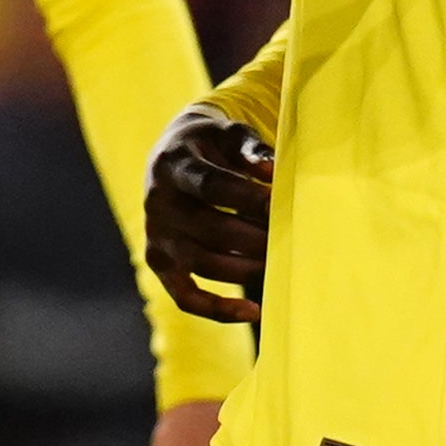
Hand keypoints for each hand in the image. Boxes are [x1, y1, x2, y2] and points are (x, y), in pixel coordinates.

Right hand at [146, 105, 272, 324]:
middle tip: (289, 239)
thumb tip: (272, 169)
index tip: (279, 204)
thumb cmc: (211, 144)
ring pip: (202, 263)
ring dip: (245, 268)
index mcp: (173, 165)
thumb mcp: (229, 133)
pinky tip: (253, 311)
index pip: (210, 186)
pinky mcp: (159, 261)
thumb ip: (251, 148)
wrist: (173, 153)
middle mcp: (156, 202)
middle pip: (208, 229)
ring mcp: (156, 235)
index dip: (246, 197)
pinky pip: (185, 295)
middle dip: (254, 237)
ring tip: (279, 263)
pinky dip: (217, 309)